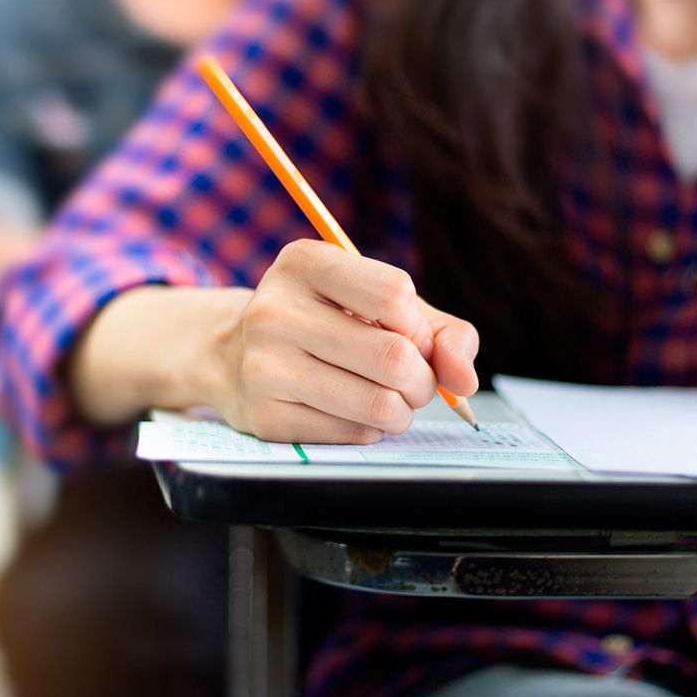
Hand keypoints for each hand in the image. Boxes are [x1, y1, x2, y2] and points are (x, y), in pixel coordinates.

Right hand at [213, 239, 479, 443]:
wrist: (233, 357)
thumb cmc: (325, 324)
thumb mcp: (378, 305)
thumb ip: (440, 332)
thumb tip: (463, 380)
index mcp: (304, 263)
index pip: (395, 294)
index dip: (420, 327)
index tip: (410, 336)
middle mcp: (275, 310)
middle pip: (394, 356)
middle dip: (423, 380)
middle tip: (413, 382)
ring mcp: (265, 366)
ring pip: (379, 403)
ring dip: (403, 411)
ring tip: (391, 402)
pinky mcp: (266, 416)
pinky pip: (353, 433)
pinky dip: (370, 429)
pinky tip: (352, 413)